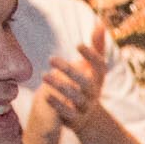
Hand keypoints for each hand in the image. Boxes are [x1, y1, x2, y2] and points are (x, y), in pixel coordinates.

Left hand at [24, 29, 112, 143]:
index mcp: (98, 78)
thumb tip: (100, 24)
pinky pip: (68, 112)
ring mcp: (85, 106)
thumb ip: (97, 46)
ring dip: (60, 86)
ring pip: (75, 97)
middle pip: (85, 82)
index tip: (78, 45)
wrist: (88, 118)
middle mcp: (94, 92)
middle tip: (51, 59)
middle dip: (69, 71)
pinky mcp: (75, 119)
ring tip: (44, 75)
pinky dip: (57, 104)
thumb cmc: (88, 84)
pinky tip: (45, 94)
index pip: (99, 66)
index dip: (91, 56)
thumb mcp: (94, 68)